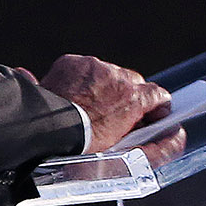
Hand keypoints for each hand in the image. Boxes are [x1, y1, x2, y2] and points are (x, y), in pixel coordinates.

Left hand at [39, 54, 171, 155]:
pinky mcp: (73, 63)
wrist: (47, 128)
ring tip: (85, 104)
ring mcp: (95, 67)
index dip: (153, 105)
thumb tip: (141, 125)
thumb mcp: (117, 141)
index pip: (158, 95)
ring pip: (107, 73)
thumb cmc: (80, 142)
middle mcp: (118, 77)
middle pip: (132, 81)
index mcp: (134, 99)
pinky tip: (70, 94)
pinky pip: (82, 68)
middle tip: (111, 111)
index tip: (150, 112)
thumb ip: (132, 126)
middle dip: (125, 94)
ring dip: (101, 85)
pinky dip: (78, 78)